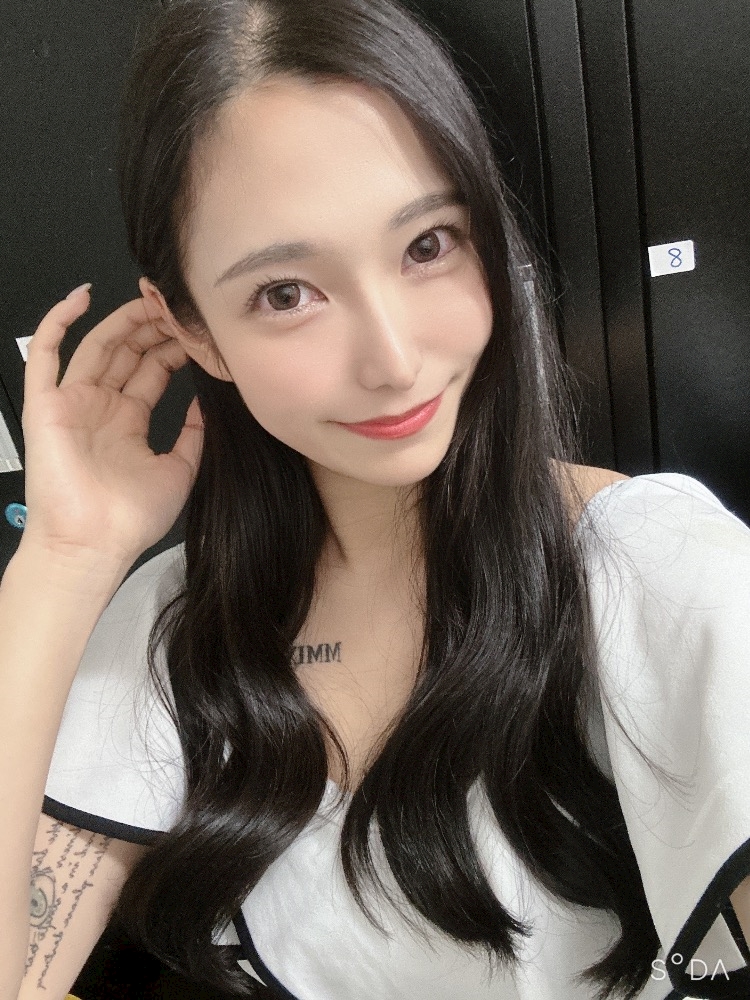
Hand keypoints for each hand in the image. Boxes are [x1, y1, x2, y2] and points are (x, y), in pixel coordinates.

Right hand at [19, 285, 203, 565]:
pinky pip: (44, 354)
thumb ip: (193, 435)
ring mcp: (72, 403)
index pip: (152, 369)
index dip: (173, 346)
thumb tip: (206, 403)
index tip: (196, 329)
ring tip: (150, 299)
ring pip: (96, 345)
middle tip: (177, 306)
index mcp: (127, 422)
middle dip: (153, 326)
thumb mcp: (179, 470)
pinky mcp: (46, 405)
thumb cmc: (128, 520)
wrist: (94, 546)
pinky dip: (57, 322)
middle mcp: (100, 408)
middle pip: (128, 352)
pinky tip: (80, 297)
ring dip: (122, 320)